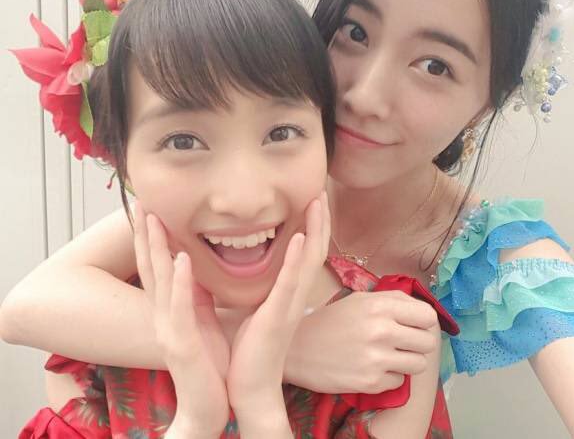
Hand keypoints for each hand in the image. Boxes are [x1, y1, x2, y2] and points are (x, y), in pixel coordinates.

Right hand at [134, 203, 229, 435]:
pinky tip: (180, 258)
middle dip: (145, 235)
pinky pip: (180, 307)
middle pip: (151, 268)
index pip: (158, 268)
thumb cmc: (207, 364)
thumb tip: (197, 270)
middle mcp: (163, 316)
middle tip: (140, 203)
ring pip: (159, 281)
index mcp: (170, 310)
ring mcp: (168, 329)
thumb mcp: (200, 322)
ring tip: (153, 218)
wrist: (208, 406)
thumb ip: (195, 297)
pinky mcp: (181, 343)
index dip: (152, 239)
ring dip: (156, 248)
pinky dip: (179, 281)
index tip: (150, 210)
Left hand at [227, 193, 329, 424]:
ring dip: (315, 230)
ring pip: (308, 261)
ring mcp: (288, 306)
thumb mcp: (255, 311)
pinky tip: (300, 237)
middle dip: (319, 220)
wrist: (249, 387)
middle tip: (321, 191)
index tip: (312, 200)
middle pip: (314, 251)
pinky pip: (290, 284)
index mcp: (287, 294)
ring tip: (317, 201)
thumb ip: (258, 290)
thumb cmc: (249, 350)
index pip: (306, 255)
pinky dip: (297, 260)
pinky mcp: (277, 317)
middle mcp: (294, 297)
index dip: (313, 227)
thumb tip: (248, 271)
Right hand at [285, 289, 439, 393]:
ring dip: (406, 362)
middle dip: (417, 344)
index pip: (428, 316)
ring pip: (419, 364)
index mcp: (380, 305)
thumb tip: (422, 312)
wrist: (296, 349)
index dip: (423, 323)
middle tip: (400, 344)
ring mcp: (377, 358)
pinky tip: (371, 368)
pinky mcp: (370, 382)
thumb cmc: (330, 321)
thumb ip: (392, 301)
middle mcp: (382, 330)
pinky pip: (399, 381)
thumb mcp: (359, 300)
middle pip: (428, 342)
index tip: (413, 327)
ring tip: (387, 357)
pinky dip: (389, 377)